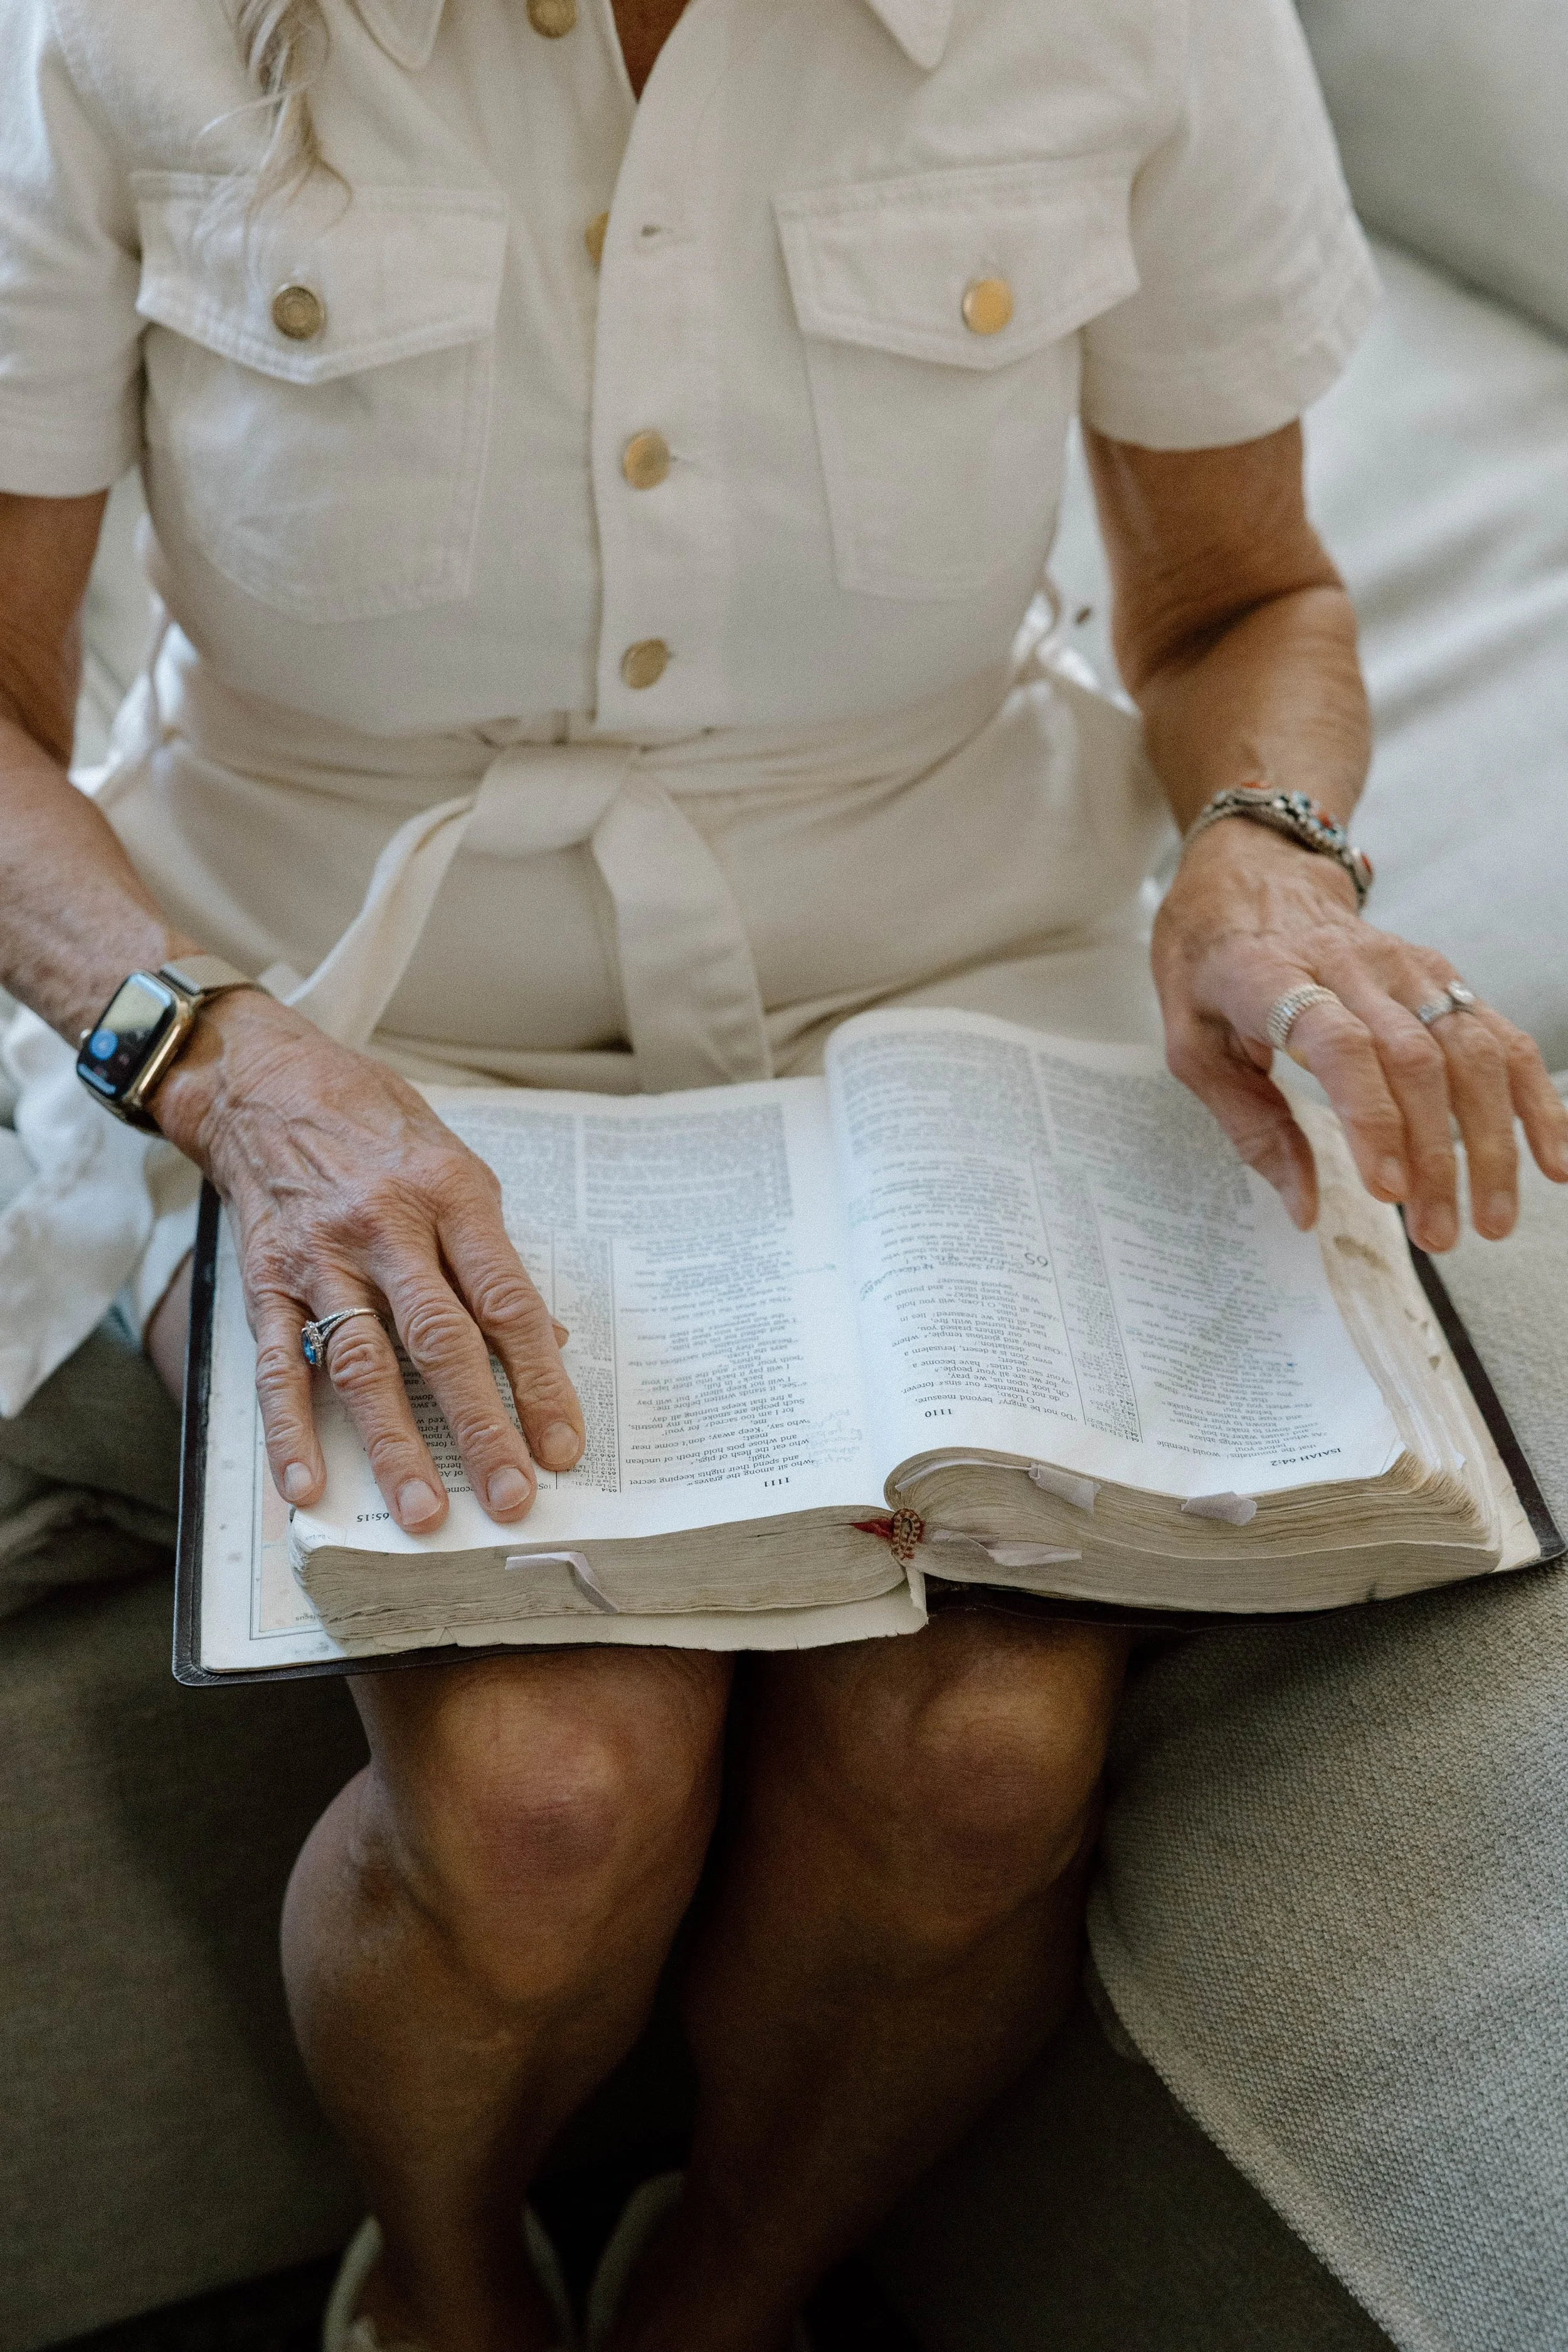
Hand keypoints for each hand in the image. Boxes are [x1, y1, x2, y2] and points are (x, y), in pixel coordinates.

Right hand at [153, 991, 584, 1532]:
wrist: (267, 1084)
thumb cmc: (378, 1129)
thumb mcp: (459, 1170)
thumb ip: (496, 1258)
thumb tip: (547, 1339)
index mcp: (452, 1197)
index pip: (507, 1303)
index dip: (541, 1379)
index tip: (565, 1445)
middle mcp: (386, 1227)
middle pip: (442, 1341)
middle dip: (481, 1427)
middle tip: (512, 1497)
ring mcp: (321, 1256)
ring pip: (364, 1363)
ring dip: (395, 1445)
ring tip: (425, 1512)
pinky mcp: (264, 1279)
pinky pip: (280, 1362)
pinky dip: (292, 1428)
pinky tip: (309, 1483)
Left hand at [1153, 822, 1567, 1249]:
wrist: (1252, 870)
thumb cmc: (1211, 963)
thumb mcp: (1190, 1043)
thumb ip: (1249, 1126)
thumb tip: (1305, 1207)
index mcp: (1269, 977)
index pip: (1339, 1042)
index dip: (1371, 1115)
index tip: (1387, 1187)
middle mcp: (1348, 966)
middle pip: (1414, 1060)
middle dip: (1437, 1157)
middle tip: (1438, 1234)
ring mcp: (1405, 967)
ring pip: (1468, 1051)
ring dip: (1491, 1141)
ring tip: (1492, 1218)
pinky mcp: (1441, 974)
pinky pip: (1499, 1036)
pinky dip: (1533, 1099)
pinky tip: (1552, 1159)